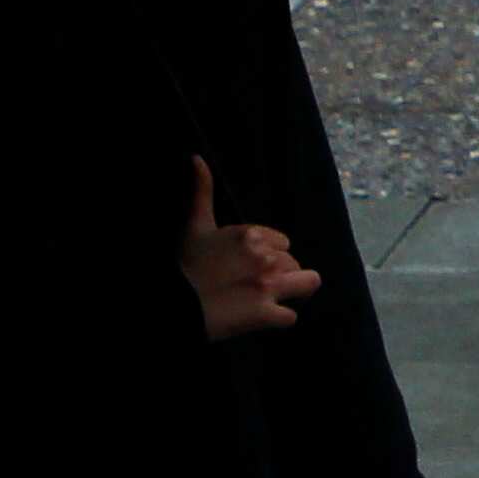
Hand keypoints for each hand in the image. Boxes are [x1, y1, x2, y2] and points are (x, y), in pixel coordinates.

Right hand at [178, 156, 320, 340]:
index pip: (284, 243)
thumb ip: (202, 191)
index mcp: (254, 235)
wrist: (171, 304)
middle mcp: (268, 257)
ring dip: (292, 291)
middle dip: (279, 273)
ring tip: (271, 297)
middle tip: (253, 283)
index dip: (268, 253)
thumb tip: (196, 158)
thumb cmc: (183, 264)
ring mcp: (269, 287)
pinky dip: (278, 319)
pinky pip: (290, 317)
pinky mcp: (265, 315)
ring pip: (307, 283)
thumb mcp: (195, 225)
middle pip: (294, 264)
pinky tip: (261, 318)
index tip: (247, 263)